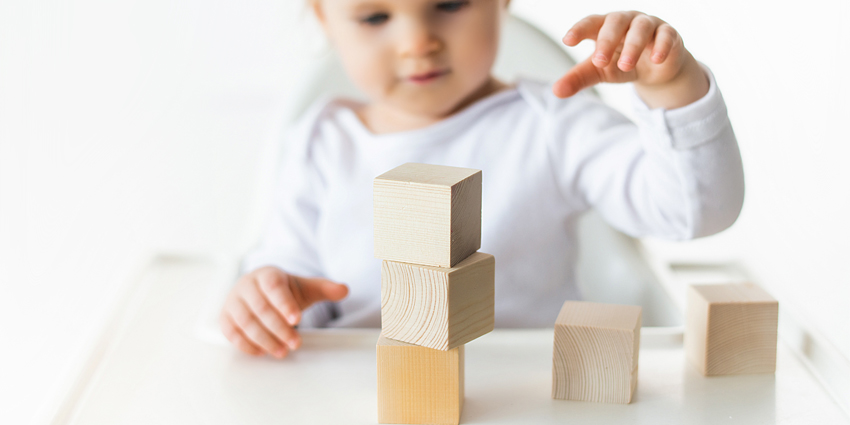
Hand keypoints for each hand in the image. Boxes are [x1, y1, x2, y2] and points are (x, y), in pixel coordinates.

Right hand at [219, 266, 348, 357]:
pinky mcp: (225, 317)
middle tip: (295, 344)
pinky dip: (246, 345)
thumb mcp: (305, 287)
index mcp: (267, 274)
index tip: (297, 320)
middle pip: (260, 308)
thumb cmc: (284, 291)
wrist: (260, 291)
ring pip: (245, 322)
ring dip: (264, 340)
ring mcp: (233, 301)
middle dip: (279, 329)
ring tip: (282, 351)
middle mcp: (247, 285)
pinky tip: (262, 352)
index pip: (274, 288)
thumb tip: (344, 289)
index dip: (284, 304)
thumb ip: (325, 288)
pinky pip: (231, 333)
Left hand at [553, 11, 707, 108]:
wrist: (656, 70)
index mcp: (605, 27)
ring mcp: (649, 25)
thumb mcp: (599, 71)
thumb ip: (578, 78)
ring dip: (632, 46)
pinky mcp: (670, 34)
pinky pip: (667, 35)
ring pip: (641, 28)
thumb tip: (556, 91)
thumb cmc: (621, 64)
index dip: (580, 29)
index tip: (568, 40)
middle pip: (615, 22)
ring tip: (624, 66)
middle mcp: (626, 20)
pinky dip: (661, 46)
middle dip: (607, 40)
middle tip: (599, 61)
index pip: (591, 23)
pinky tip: (656, 60)